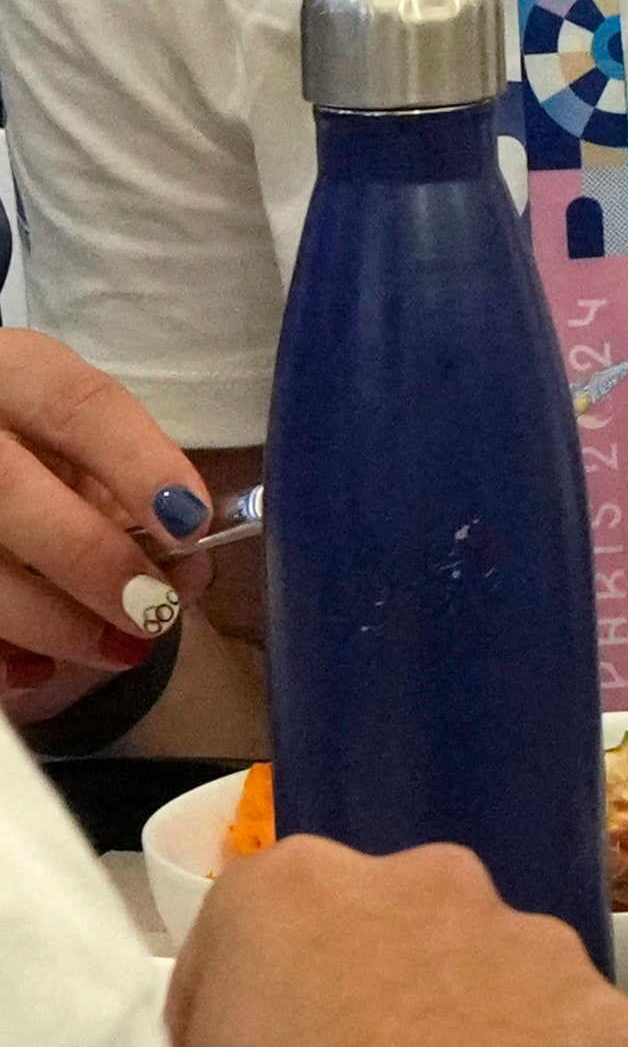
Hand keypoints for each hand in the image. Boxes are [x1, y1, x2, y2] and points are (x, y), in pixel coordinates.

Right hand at [0, 326, 208, 706]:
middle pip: (8, 489)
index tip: (190, 522)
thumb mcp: (69, 438)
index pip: (75, 405)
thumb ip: (125, 486)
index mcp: (11, 375)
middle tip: (154, 609)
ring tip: (120, 647)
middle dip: (89, 560)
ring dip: (49, 620)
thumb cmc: (28, 446)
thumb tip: (186, 566)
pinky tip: (34, 671)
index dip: (137, 464)